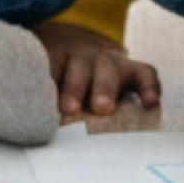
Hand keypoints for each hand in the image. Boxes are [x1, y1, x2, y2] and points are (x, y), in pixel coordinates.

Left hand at [32, 23, 161, 117]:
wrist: (81, 53)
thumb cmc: (60, 80)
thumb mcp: (47, 84)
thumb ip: (42, 102)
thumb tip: (32, 129)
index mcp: (56, 59)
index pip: (49, 65)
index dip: (44, 82)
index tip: (38, 103)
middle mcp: (82, 57)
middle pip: (78, 66)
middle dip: (74, 86)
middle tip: (70, 108)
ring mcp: (109, 61)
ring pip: (108, 68)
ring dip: (105, 87)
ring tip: (103, 108)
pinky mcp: (132, 69)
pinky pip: (145, 72)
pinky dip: (149, 87)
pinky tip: (151, 103)